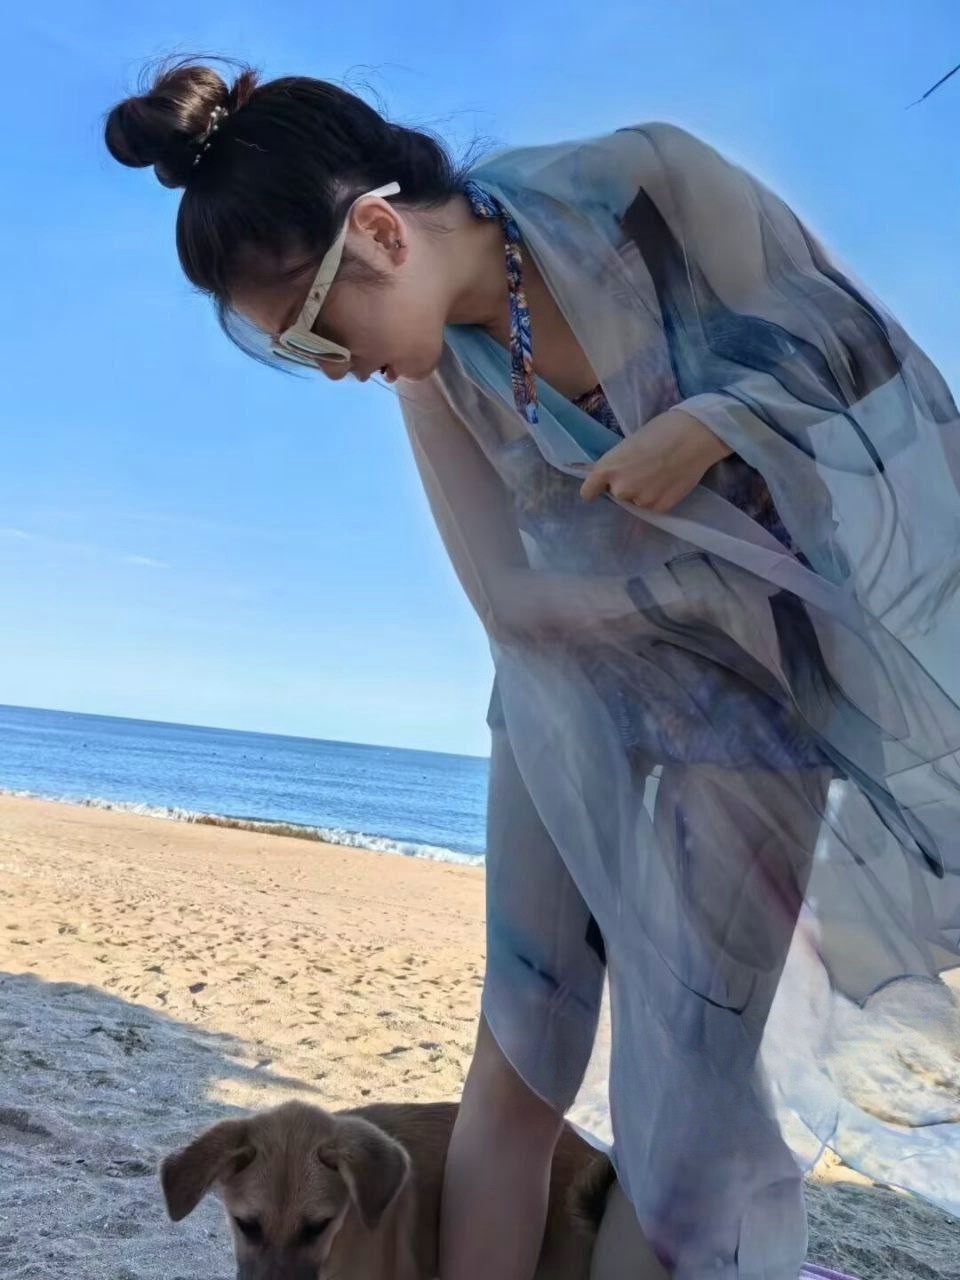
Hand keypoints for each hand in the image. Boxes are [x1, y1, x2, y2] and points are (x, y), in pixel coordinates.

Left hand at [579, 408, 730, 510]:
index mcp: (607, 469)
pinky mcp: (660, 507)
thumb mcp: (627, 445)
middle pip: (617, 494)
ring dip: (644, 492)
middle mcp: (620, 489)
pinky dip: (659, 496)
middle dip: (626, 485)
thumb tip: (614, 477)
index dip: (595, 488)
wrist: (694, 436)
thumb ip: (617, 464)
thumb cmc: (660, 431)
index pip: (588, 492)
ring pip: (637, 500)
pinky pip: (653, 505)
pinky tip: (670, 480)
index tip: (601, 486)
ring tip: (660, 472)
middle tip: (644, 468)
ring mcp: (641, 500)